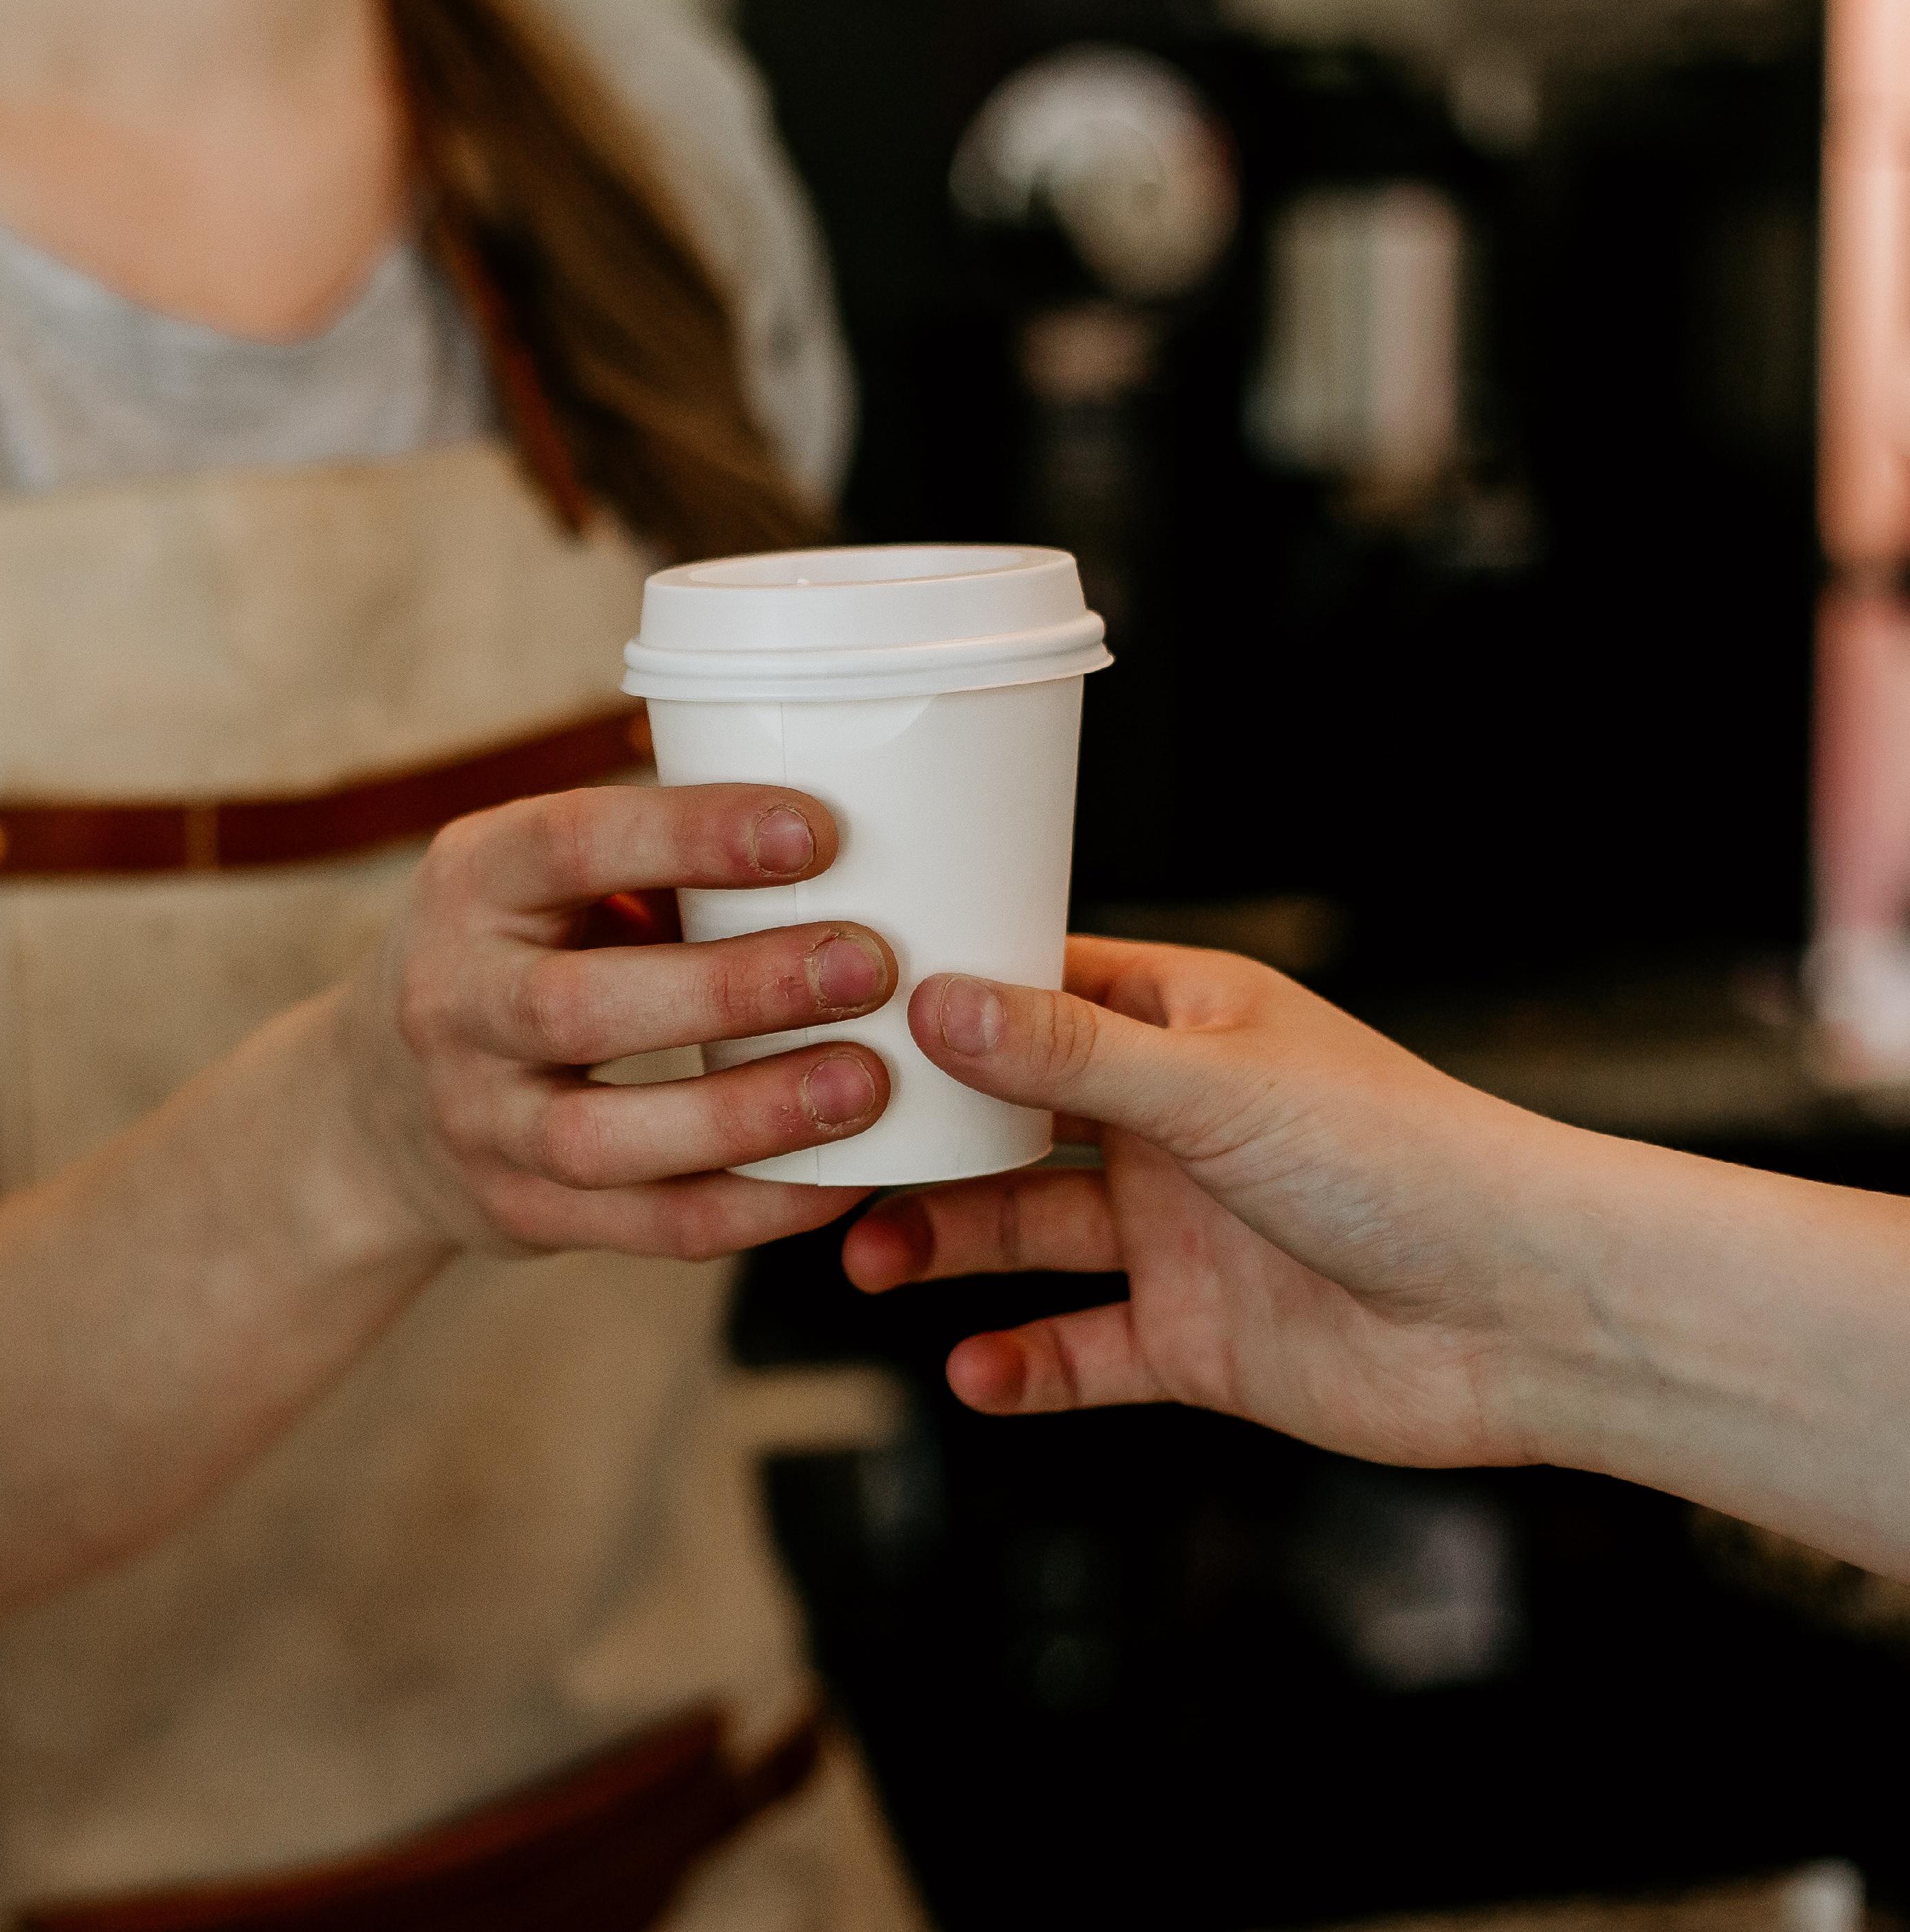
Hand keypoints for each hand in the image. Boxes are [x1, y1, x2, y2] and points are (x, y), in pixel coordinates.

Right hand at [337, 785, 899, 1260]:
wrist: (383, 1109)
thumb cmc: (523, 954)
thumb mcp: (547, 883)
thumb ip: (659, 862)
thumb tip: (855, 831)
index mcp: (470, 884)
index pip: (571, 845)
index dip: (692, 837)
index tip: (816, 830)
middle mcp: (454, 1003)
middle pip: (577, 1006)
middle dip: (732, 988)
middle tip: (864, 966)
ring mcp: (479, 1122)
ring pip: (603, 1138)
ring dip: (746, 1115)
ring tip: (865, 1084)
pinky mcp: (523, 1215)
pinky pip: (648, 1226)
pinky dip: (755, 1208)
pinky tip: (843, 1178)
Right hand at [845, 938, 1602, 1468]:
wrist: (1531, 1317)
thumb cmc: (1406, 1162)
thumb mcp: (1212, 1087)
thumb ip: (1065, 1056)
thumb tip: (933, 1000)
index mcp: (1183, 1027)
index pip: (1036, 988)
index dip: (941, 994)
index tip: (839, 999)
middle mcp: (1170, 1125)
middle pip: (1008, 1120)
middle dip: (919, 1137)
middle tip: (824, 1151)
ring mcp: (1179, 1235)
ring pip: (1028, 1232)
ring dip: (945, 1245)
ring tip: (869, 1258)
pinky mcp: (1194, 1340)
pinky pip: (1081, 1352)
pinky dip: (1023, 1364)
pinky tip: (972, 1368)